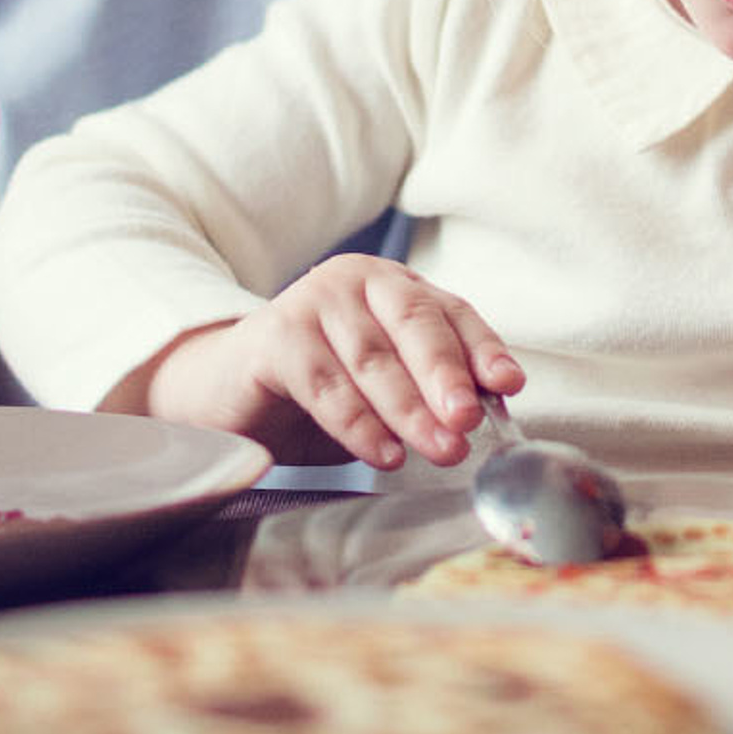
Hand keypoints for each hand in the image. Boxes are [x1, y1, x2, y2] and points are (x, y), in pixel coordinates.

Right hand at [137, 254, 523, 469]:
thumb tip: (488, 410)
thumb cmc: (316, 389)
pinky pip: (325, 384)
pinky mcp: (275, 336)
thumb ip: (429, 389)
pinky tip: (382, 453)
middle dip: (447, 376)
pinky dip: (358, 424)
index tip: (508, 383)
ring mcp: (313, 301)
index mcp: (393, 285)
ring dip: (410, 409)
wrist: (224, 391)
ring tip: (440, 448)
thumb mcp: (382, 386)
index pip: (451, 312)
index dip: (483, 348)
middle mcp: (357, 280)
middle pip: (415, 325)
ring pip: (373, 359)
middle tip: (468, 420)